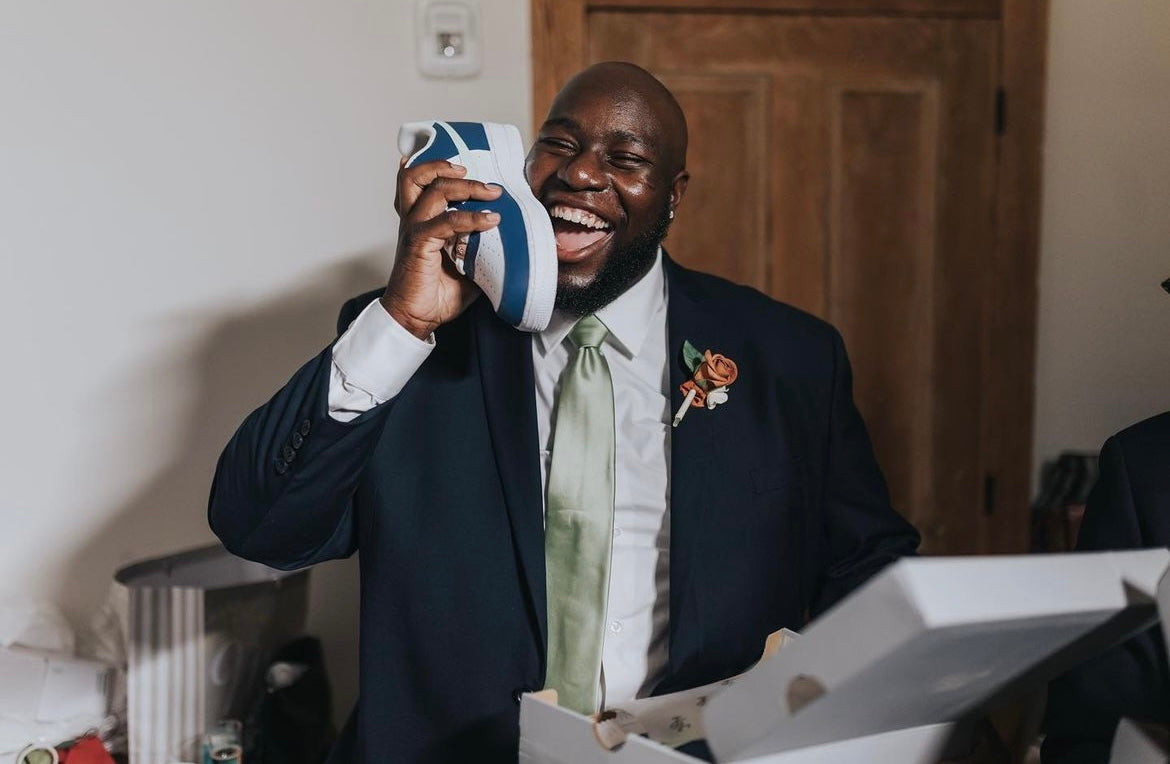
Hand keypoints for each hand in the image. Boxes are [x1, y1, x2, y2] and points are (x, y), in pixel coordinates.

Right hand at [381, 159, 502, 338]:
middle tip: (487, 183)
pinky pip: (446, 221)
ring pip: (434, 190)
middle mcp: (413, 220)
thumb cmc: (435, 294)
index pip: (419, 182)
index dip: (435, 166)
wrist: (416, 318)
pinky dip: (471, 218)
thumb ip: (480, 250)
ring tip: (490, 191)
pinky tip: (490, 221)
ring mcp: (414, 230)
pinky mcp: (419, 243)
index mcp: (419, 221)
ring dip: (465, 186)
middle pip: (419, 176)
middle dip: (451, 169)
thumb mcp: (466, 268)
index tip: (467, 166)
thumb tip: (511, 246)